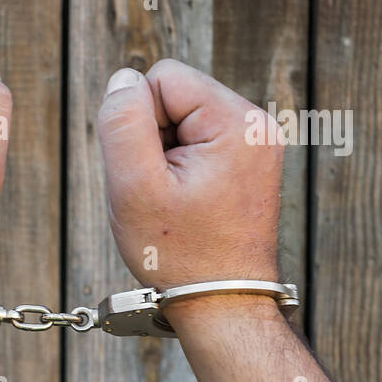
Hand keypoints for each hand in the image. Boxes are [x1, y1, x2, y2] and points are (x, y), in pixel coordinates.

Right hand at [95, 59, 281, 295]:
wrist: (223, 304)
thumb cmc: (177, 253)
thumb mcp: (134, 186)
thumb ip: (123, 121)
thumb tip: (123, 79)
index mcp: (237, 121)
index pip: (162, 77)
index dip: (137, 122)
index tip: (151, 172)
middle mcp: (257, 124)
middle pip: (174, 95)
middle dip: (153, 138)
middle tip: (160, 191)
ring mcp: (258, 143)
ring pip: (183, 120)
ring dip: (164, 155)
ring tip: (173, 200)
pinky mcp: (251, 162)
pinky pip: (198, 142)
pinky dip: (180, 168)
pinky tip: (185, 202)